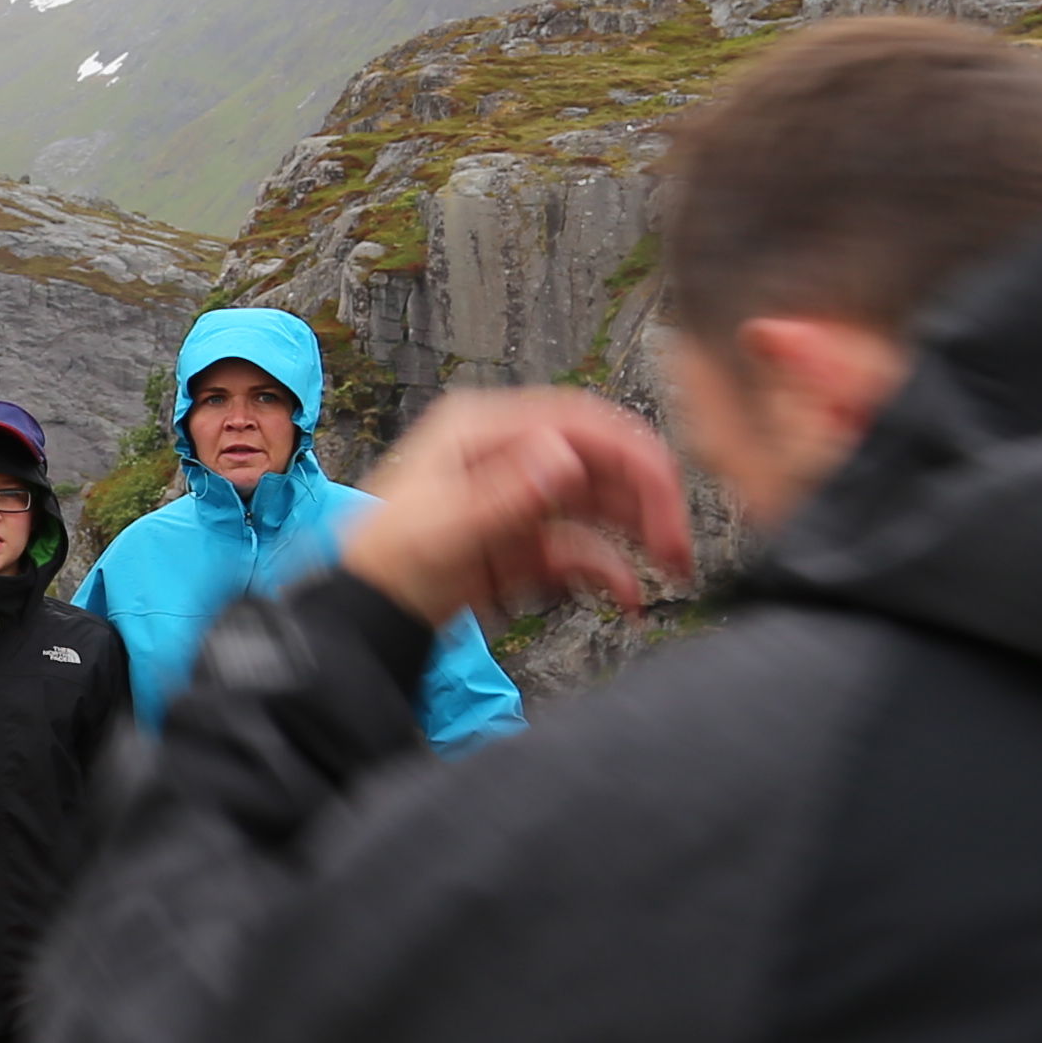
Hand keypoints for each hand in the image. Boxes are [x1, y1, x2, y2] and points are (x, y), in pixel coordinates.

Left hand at [332, 385, 700, 628]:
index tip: (664, 490)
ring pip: (600, 504)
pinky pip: (583, 549)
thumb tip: (562, 458)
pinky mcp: (525, 545)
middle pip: (598, 462)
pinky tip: (626, 597)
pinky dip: (610, 571)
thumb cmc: (385, 563)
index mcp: (483, 431)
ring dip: (640, 533)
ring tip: (673, 566)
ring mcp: (519, 501)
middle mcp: (508, 458)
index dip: (629, 451)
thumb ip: (506, 494)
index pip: (576, 421)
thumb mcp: (445, 526)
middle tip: (676, 541)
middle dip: (645, 498)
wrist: (365, 620)